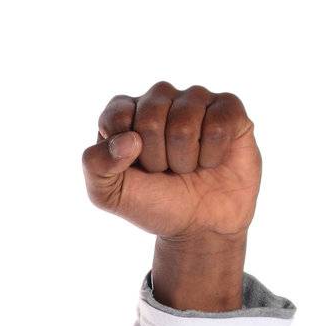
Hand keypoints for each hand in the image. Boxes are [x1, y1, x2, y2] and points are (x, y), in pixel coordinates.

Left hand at [81, 82, 260, 244]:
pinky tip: (211, 160)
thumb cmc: (151, 203)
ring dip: (184, 158)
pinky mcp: (229, 109)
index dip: (124, 152)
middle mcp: (159, 99)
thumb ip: (96, 165)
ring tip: (186, 167)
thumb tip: (128, 139)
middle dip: (156, 158)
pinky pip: (219, 123)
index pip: (116, 115)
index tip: (134, 168)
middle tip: (163, 171)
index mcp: (124, 113)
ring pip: (185, 121)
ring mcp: (195, 101)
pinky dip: (212, 154)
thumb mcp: (107, 194)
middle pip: (151, 116)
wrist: (198, 225)